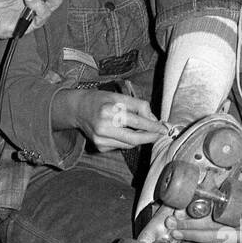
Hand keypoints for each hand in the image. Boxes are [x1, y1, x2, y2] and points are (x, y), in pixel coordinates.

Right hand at [53, 90, 167, 151]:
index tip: (163, 128)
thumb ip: (138, 105)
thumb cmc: (101, 100)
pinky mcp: (99, 146)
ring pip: (129, 144)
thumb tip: (154, 120)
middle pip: (134, 138)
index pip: (136, 121)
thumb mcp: (119, 96)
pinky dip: (128, 141)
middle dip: (150, 137)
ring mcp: (100, 139)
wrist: (78, 109)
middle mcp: (103, 126)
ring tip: (143, 130)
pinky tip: (124, 132)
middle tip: (159, 135)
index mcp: (109, 110)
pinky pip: (121, 146)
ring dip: (140, 139)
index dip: (152, 126)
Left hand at [172, 134, 241, 242]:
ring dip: (197, 237)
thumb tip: (229, 155)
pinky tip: (199, 236)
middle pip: (213, 233)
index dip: (198, 212)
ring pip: (219, 241)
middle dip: (190, 230)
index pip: (220, 212)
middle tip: (171, 225)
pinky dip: (212, 240)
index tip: (181, 209)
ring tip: (177, 234)